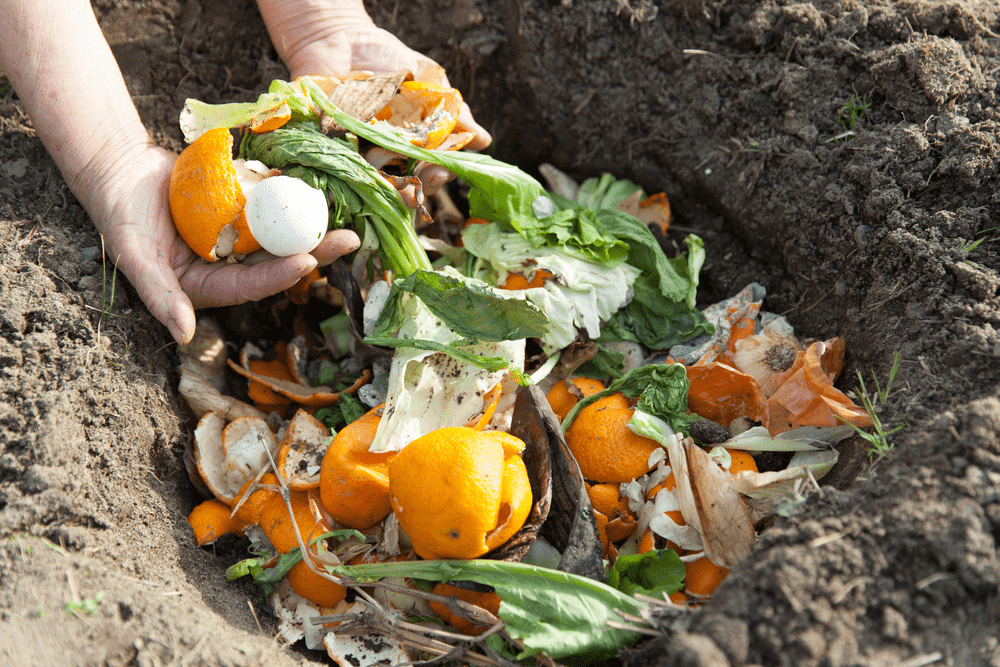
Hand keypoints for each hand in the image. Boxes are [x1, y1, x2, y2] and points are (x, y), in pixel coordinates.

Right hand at [86, 141, 358, 344]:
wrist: (122, 169)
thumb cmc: (121, 215)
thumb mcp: (134, 256)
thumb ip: (159, 296)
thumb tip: (183, 335)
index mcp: (208, 286)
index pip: (250, 285)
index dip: (279, 277)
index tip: (308, 262)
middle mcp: (229, 265)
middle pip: (276, 263)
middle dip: (314, 254)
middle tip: (347, 242)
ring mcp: (239, 238)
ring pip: (282, 238)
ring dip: (313, 231)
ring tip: (347, 224)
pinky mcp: (244, 212)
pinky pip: (274, 211)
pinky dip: (295, 204)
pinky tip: (323, 196)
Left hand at [258, 0, 490, 194]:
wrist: (340, 35)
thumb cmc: (389, 58)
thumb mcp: (430, 80)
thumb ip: (454, 112)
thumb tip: (484, 141)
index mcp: (412, 147)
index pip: (428, 172)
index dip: (434, 178)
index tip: (438, 175)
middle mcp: (383, 156)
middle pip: (398, 186)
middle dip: (406, 194)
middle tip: (410, 193)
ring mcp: (354, 152)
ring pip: (367, 182)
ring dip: (374, 189)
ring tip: (379, 186)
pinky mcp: (323, 145)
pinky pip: (330, 164)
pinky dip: (334, 171)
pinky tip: (341, 174)